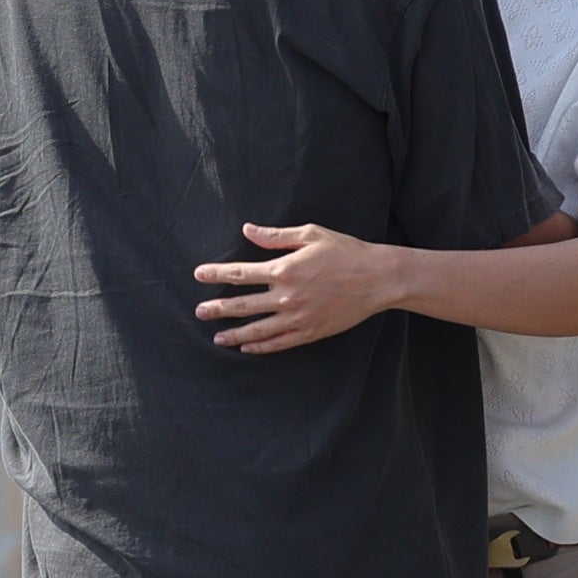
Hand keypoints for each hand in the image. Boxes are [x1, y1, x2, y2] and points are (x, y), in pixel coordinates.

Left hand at [195, 222, 402, 354]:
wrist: (378, 279)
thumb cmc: (345, 252)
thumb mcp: (311, 235)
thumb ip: (276, 236)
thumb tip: (248, 230)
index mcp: (284, 269)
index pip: (240, 273)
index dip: (216, 275)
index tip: (199, 275)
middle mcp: (287, 296)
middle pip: (243, 305)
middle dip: (217, 308)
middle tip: (199, 312)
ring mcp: (298, 317)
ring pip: (258, 329)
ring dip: (234, 333)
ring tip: (217, 337)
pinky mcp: (311, 332)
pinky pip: (279, 343)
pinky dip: (261, 346)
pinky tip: (247, 347)